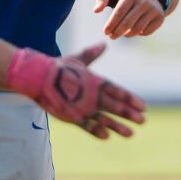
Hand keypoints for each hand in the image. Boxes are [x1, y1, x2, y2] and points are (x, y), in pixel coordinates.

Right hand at [5, 43, 146, 138]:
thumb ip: (92, 54)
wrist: (37, 77)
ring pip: (103, 119)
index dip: (130, 99)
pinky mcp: (71, 116)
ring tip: (131, 134)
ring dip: (118, 126)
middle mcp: (91, 95)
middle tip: (143, 120)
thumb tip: (105, 43)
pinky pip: (86, 126)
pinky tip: (107, 137)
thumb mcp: (78, 60)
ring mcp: (82, 107)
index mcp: (94, 81)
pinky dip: (97, 131)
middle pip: (114, 106)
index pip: (117, 91)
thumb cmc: (58, 67)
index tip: (143, 106)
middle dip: (129, 114)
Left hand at [93, 0, 164, 38]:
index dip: (110, 24)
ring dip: (127, 34)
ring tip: (122, 33)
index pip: (118, 13)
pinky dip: (138, 34)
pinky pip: (146, 32)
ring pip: (137, 29)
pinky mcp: (160, 18)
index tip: (106, 32)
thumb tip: (96, 10)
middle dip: (117, 32)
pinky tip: (134, 30)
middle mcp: (144, 2)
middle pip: (127, 23)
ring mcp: (153, 10)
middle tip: (112, 36)